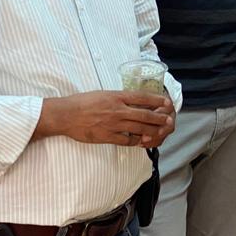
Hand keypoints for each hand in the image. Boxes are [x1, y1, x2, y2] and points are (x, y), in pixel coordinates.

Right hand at [36, 90, 174, 146]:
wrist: (65, 115)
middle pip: (144, 114)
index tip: (166, 102)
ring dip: (152, 130)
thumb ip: (118, 98)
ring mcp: (113, 124)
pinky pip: (126, 140)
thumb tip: (131, 101)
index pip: (142, 97)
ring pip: (138, 128)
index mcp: (116, 96)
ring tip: (161, 132)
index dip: (156, 100)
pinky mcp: (107, 136)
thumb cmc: (82, 102)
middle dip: (159, 117)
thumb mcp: (103, 94)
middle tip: (169, 120)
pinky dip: (136, 141)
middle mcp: (118, 109)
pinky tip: (141, 141)